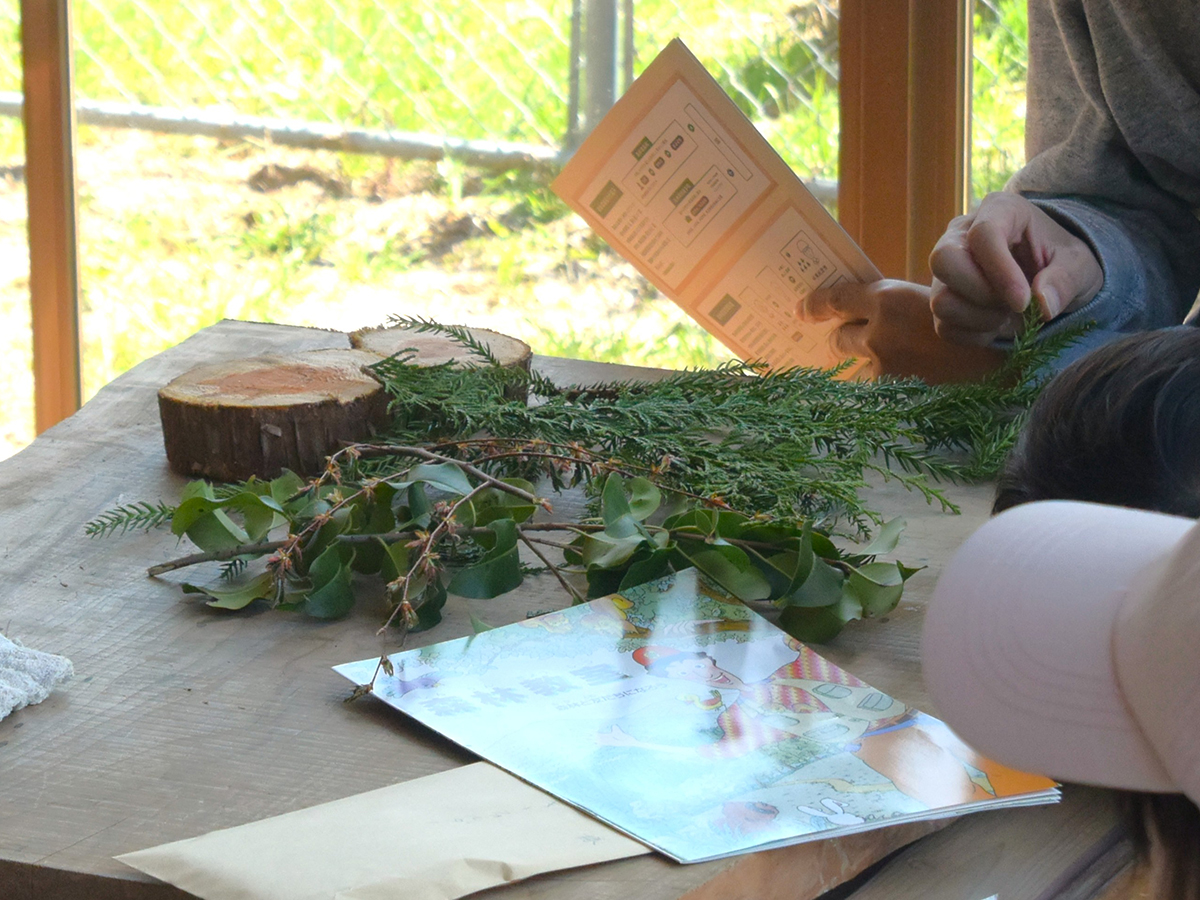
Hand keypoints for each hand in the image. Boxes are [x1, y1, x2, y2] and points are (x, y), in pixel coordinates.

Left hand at [797, 280, 1003, 383]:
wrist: (1003, 361)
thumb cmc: (972, 323)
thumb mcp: (929, 300)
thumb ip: (895, 307)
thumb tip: (869, 315)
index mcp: (888, 298)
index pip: (835, 300)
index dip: (814, 305)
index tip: (800, 310)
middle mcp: (878, 331)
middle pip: (840, 336)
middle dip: (842, 338)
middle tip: (847, 339)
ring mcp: (884, 365)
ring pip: (859, 364)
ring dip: (868, 362)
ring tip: (896, 360)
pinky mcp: (894, 391)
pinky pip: (879, 386)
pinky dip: (888, 383)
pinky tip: (910, 380)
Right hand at [929, 192, 1103, 345]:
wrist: (1048, 277)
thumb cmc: (1063, 262)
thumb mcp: (1080, 266)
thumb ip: (1066, 280)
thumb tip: (1043, 306)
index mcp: (1000, 210)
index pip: (982, 234)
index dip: (1000, 272)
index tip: (1023, 302)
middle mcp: (962, 234)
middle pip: (943, 261)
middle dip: (980, 294)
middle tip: (1013, 304)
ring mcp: (947, 269)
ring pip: (940, 300)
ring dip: (980, 318)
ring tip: (1008, 314)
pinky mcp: (943, 298)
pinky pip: (945, 327)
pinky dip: (975, 334)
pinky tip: (996, 323)